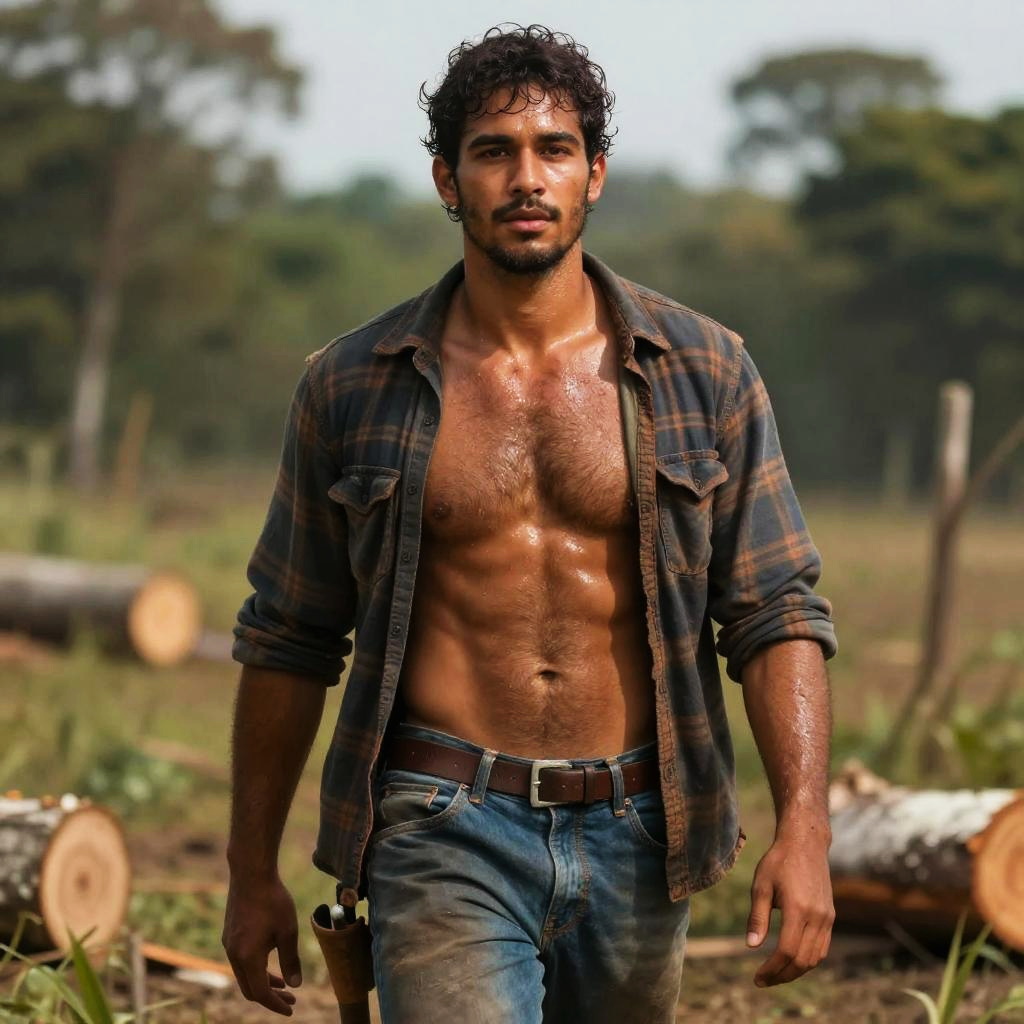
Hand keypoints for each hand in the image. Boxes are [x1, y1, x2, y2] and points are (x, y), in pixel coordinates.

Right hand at [222, 873, 301, 1015]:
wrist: (251, 873)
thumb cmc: (273, 900)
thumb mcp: (288, 931)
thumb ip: (291, 960)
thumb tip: (296, 985)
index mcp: (247, 957)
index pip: (260, 993)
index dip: (275, 1004)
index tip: (291, 1009)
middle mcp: (233, 954)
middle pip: (250, 988)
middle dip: (270, 997)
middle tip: (291, 999)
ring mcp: (229, 944)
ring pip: (245, 975)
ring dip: (263, 982)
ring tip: (285, 984)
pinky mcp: (230, 934)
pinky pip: (242, 961)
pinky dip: (257, 968)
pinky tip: (271, 960)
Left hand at [745, 834, 834, 986]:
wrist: (806, 844)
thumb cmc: (779, 862)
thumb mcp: (761, 885)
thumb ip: (757, 916)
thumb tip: (751, 946)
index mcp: (798, 908)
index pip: (786, 950)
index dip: (772, 969)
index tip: (757, 977)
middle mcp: (817, 916)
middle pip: (802, 960)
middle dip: (782, 976)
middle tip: (763, 981)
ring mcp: (827, 918)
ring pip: (815, 958)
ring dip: (795, 971)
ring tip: (775, 974)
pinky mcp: (830, 917)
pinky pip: (822, 948)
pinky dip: (808, 960)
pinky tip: (791, 961)